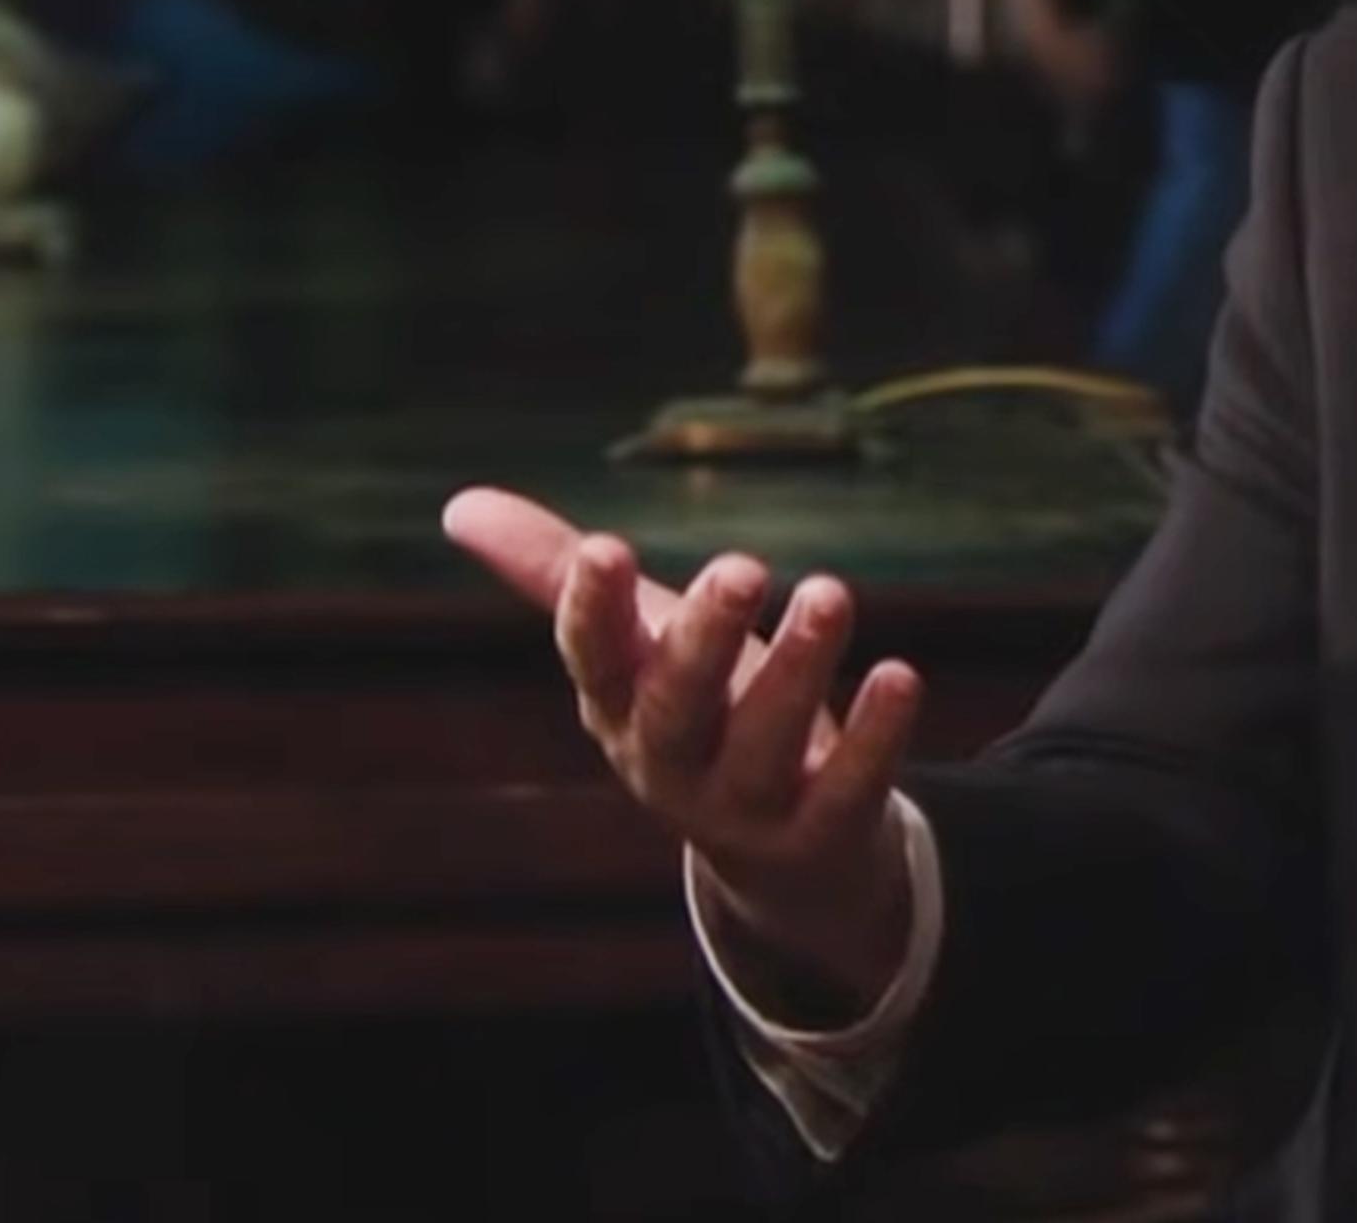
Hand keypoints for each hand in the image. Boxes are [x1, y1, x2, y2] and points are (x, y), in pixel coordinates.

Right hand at [442, 486, 925, 1007]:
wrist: (777, 853)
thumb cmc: (698, 712)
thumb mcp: (635, 646)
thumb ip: (557, 575)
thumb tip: (457, 505)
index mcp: (619, 706)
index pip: (592, 659)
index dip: (592, 610)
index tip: (604, 549)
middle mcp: (670, 762)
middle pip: (675, 708)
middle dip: (702, 640)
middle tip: (744, 565)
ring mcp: (744, 806)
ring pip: (764, 747)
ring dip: (798, 669)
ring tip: (831, 593)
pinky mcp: (821, 831)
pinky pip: (848, 789)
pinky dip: (875, 736)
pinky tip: (899, 674)